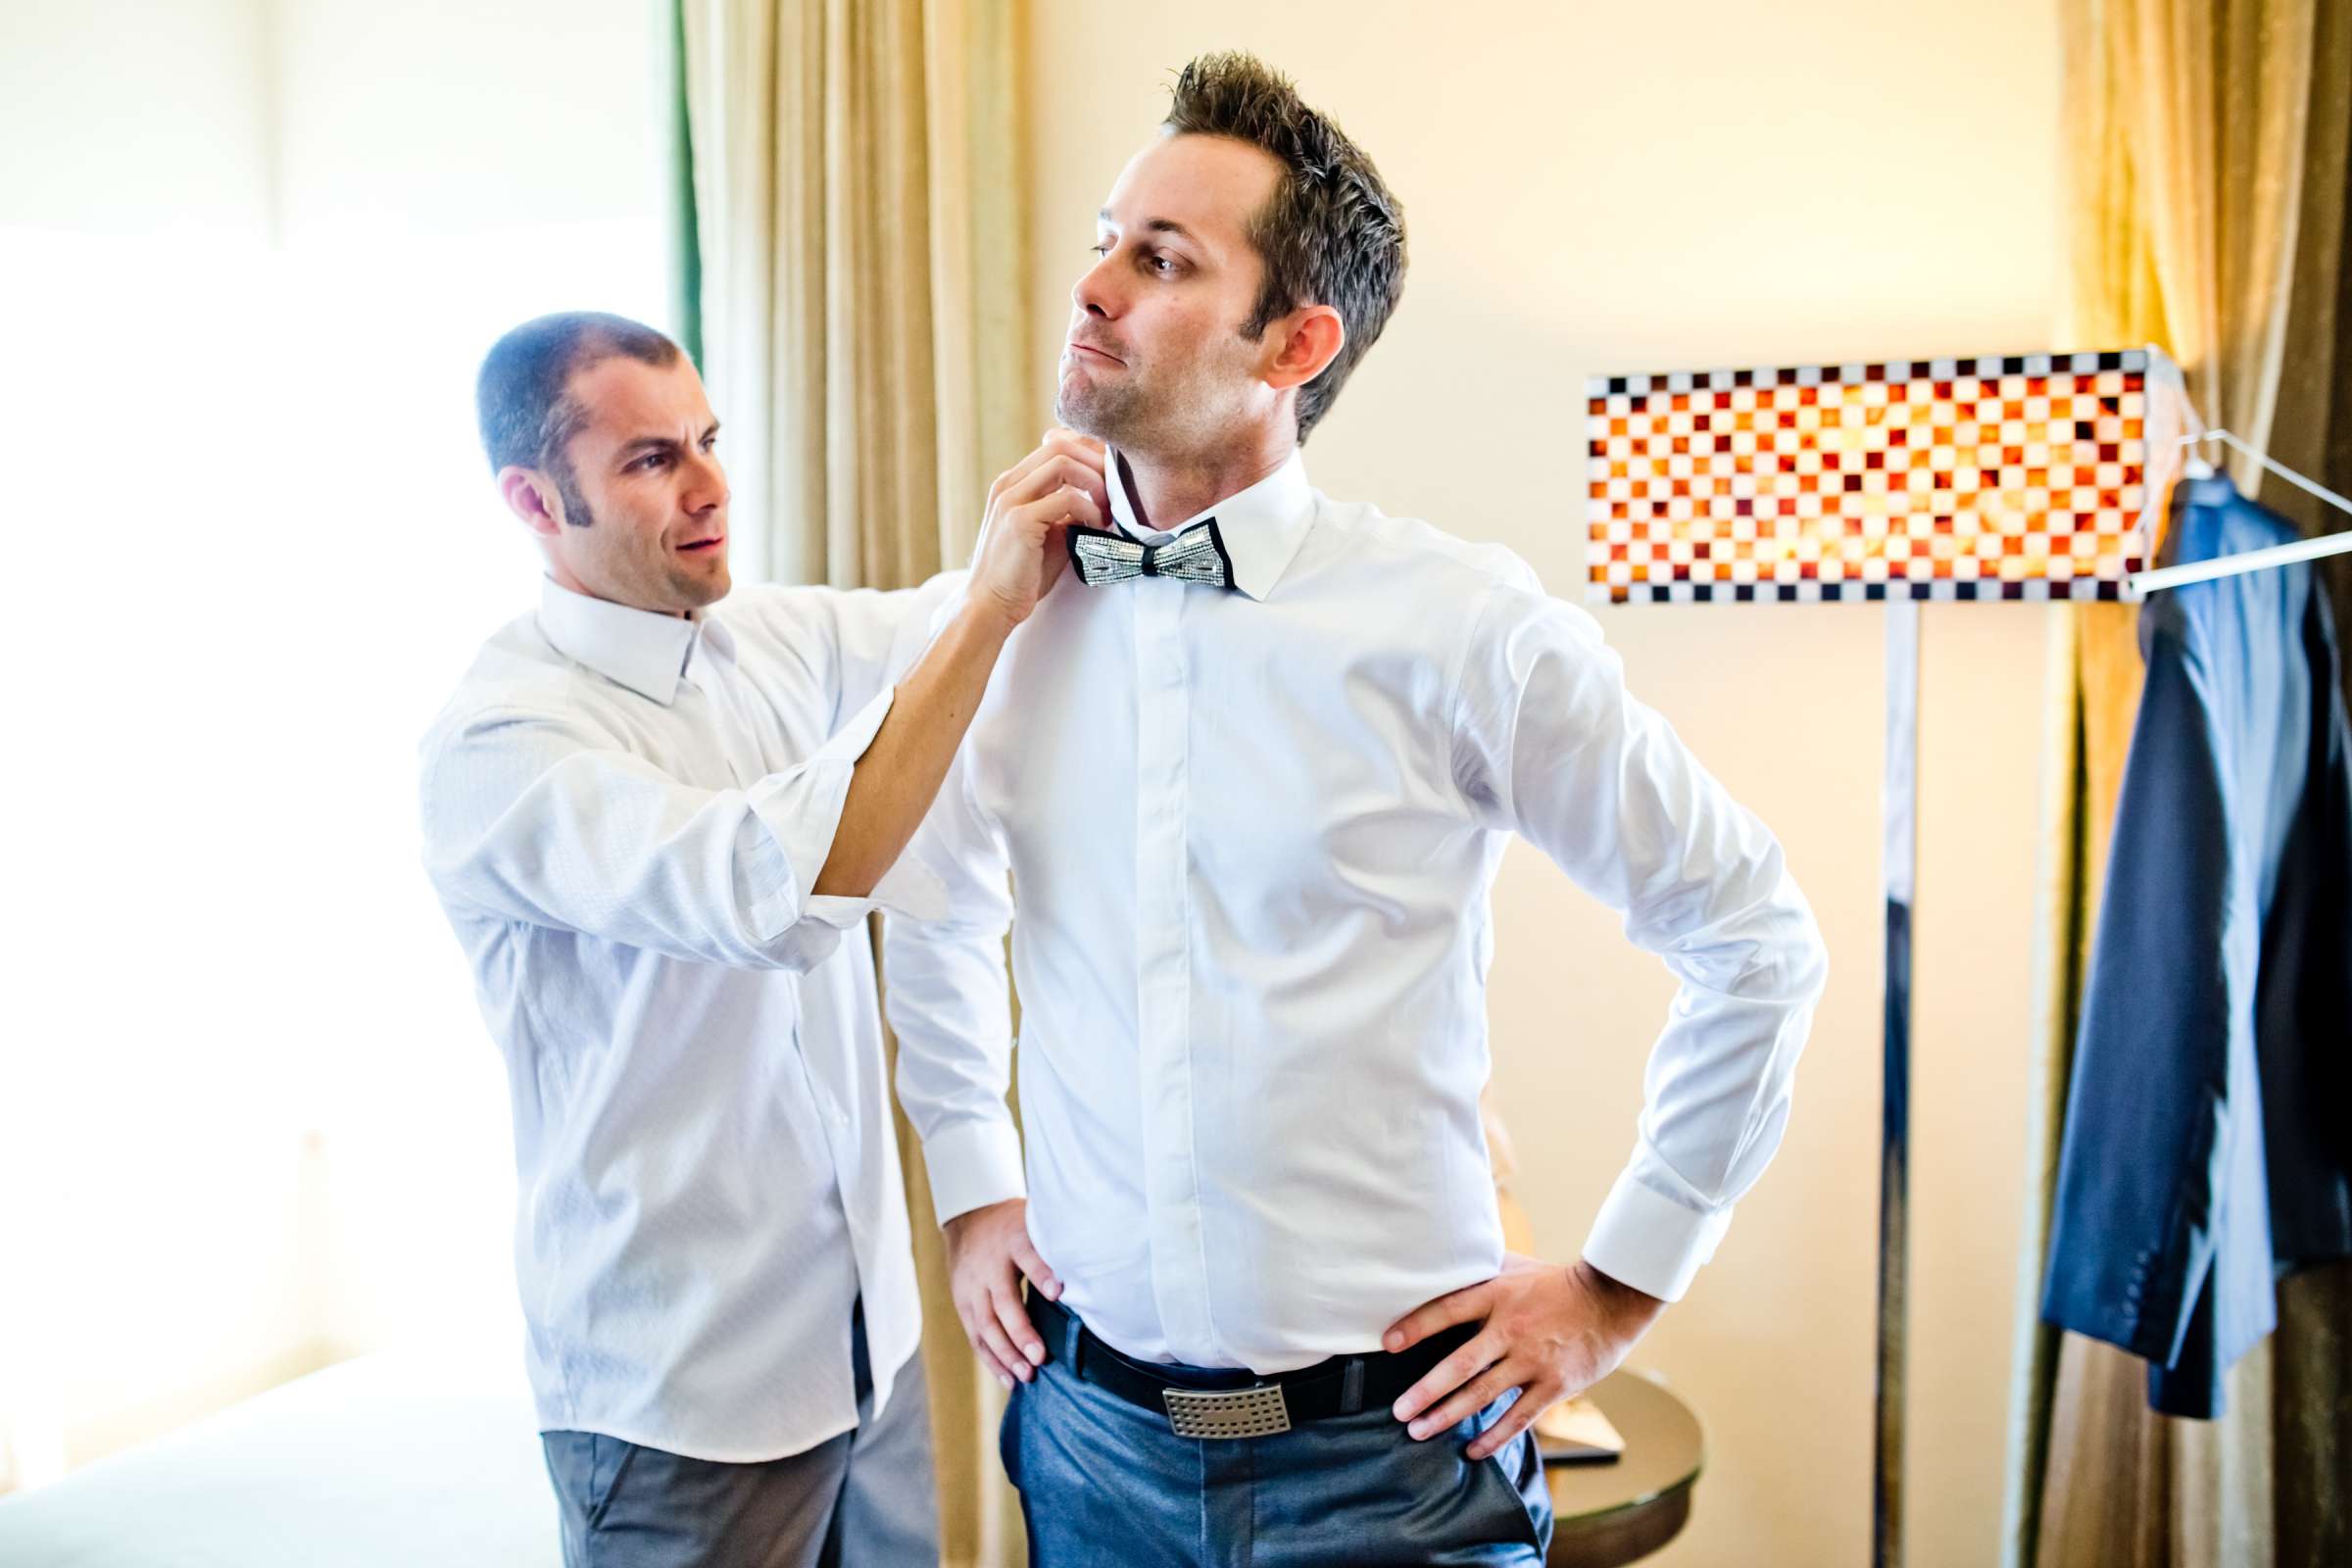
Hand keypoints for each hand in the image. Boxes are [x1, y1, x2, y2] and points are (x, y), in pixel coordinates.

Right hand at [942, 1197, 1063, 1389]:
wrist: (969, 1219)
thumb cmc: (1014, 1228)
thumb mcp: (1033, 1224)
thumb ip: (1054, 1246)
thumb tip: (1093, 1269)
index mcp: (1012, 1240)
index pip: (1027, 1255)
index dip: (1041, 1274)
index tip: (1059, 1292)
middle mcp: (988, 1265)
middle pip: (1004, 1301)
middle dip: (1021, 1332)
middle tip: (1040, 1357)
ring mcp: (971, 1286)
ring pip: (986, 1324)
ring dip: (1006, 1353)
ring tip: (1027, 1376)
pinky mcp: (961, 1303)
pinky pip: (976, 1336)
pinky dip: (992, 1359)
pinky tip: (1009, 1379)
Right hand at [969, 429, 1107, 631]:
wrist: (991, 605)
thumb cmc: (1023, 573)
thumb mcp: (1050, 531)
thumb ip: (1069, 509)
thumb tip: (1103, 495)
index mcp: (1014, 483)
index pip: (1056, 444)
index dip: (1089, 453)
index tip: (1111, 476)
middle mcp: (1008, 484)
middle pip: (1061, 445)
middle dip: (1096, 463)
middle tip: (1115, 491)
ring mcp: (1011, 499)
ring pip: (1063, 462)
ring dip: (1094, 482)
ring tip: (1105, 509)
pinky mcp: (1019, 520)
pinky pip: (1067, 498)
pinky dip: (1089, 508)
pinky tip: (1095, 525)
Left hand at [1385, 1254, 1664, 1460]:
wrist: (1612, 1299)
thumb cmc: (1556, 1282)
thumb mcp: (1515, 1266)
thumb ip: (1479, 1269)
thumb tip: (1440, 1260)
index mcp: (1497, 1295)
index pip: (1448, 1311)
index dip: (1416, 1326)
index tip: (1387, 1344)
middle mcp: (1511, 1329)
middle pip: (1460, 1365)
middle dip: (1425, 1391)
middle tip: (1399, 1411)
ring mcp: (1533, 1360)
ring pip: (1483, 1394)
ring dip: (1448, 1415)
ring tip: (1419, 1431)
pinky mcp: (1554, 1385)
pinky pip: (1519, 1417)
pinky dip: (1494, 1436)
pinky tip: (1472, 1449)